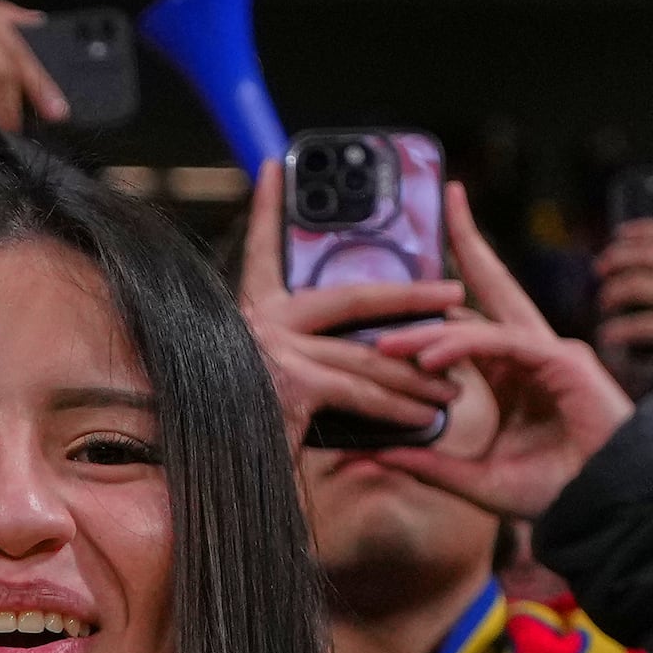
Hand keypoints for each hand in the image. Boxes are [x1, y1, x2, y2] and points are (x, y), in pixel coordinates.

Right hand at [235, 160, 462, 445]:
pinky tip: (428, 416)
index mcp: (246, 317)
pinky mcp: (291, 381)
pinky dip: (399, 407)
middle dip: (410, 295)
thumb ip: (299, 364)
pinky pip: (361, 390)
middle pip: (350, 297)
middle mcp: (255, 324)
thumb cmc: (231, 444)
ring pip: (366, 353)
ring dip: (416, 371)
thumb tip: (362, 356)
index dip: (266, 209)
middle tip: (453, 293)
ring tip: (454, 383)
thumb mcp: (265, 391)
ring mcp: (272, 349)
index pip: (259, 251)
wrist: (197, 484)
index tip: (272, 168)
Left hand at [365, 185, 637, 522]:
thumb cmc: (557, 492)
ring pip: (480, 323)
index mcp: (511, 370)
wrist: (610, 507)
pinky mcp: (563, 362)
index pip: (470, 318)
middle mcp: (529, 351)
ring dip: (430, 331)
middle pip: (492, 285)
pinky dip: (463, 348)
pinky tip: (428, 361)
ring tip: (387, 346)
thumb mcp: (476, 479)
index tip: (408, 272)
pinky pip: (503, 343)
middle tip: (449, 193)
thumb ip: (429, 462)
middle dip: (469, 239)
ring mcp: (550, 351)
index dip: (442, 294)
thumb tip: (375, 452)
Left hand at [595, 213, 652, 384]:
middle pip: (645, 252)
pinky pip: (637, 325)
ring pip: (634, 283)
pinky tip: (609, 336)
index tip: (620, 234)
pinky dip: (618, 331)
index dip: (641, 230)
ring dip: (612, 292)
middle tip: (600, 268)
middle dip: (615, 257)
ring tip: (604, 302)